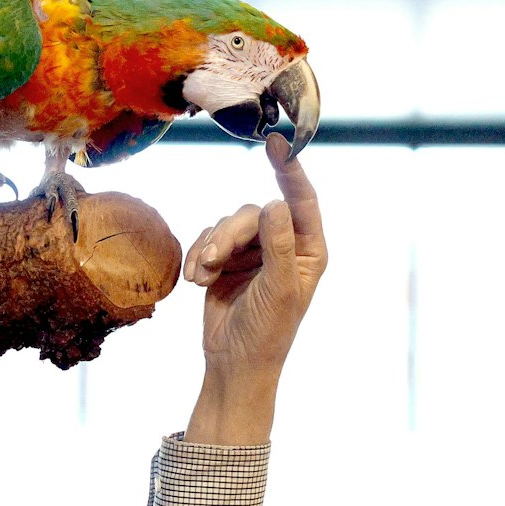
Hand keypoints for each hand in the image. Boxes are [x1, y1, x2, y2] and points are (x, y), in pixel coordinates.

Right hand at [183, 134, 325, 443]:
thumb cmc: (267, 332)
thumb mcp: (279, 288)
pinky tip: (195, 280)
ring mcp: (253, 252)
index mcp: (309, 251)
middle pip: (253, 213)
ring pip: (227, 224)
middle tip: (213, 259)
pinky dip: (199, 256)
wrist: (234, 363)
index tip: (275, 142)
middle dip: (229, 234)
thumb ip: (279, 245)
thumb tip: (275, 204)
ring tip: (203, 275)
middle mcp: (283, 246)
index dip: (290, 170)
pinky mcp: (226, 261)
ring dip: (211, 247)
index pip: (301, 201)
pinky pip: (208, 238)